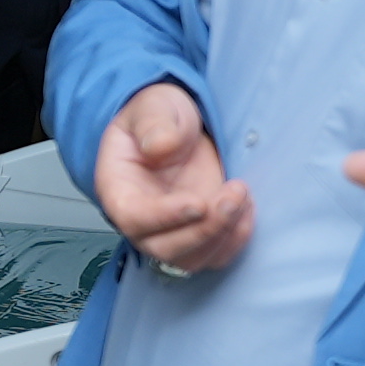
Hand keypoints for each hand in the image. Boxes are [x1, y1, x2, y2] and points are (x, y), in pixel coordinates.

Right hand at [95, 80, 253, 272]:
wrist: (176, 127)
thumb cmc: (158, 118)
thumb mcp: (153, 107)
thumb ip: (153, 124)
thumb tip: (159, 147)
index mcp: (118, 188)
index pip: (133, 217)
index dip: (164, 217)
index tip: (198, 203)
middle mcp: (141, 219)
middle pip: (164, 248)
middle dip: (205, 230)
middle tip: (232, 196)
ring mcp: (170, 230)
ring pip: (192, 258)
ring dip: (223, 236)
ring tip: (241, 196)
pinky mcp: (197, 232)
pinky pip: (214, 255)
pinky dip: (235, 240)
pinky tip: (246, 208)